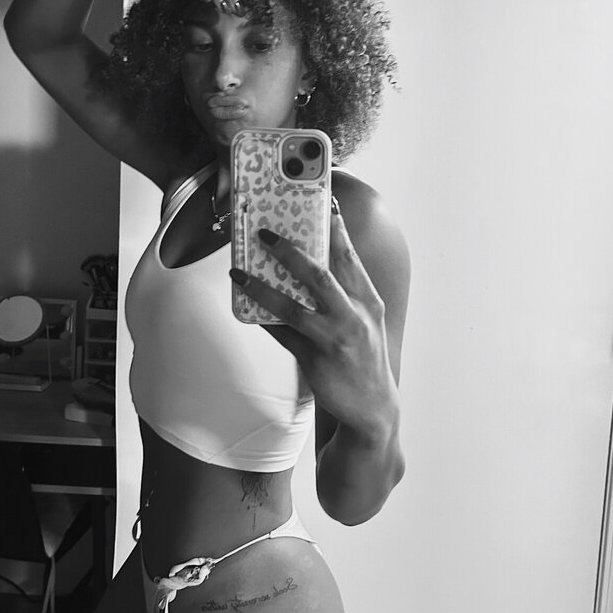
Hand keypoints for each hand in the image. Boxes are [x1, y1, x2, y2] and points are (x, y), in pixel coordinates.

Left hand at [230, 207, 398, 438]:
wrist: (374, 408)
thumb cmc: (364, 357)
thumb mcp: (364, 319)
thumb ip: (344, 292)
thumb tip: (307, 264)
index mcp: (367, 300)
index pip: (348, 257)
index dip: (334, 228)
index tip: (321, 203)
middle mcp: (354, 315)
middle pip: (318, 275)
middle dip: (289, 251)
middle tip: (264, 234)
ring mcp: (334, 338)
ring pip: (293, 306)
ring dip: (262, 286)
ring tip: (239, 271)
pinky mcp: (316, 360)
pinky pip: (282, 335)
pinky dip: (262, 318)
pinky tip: (245, 304)